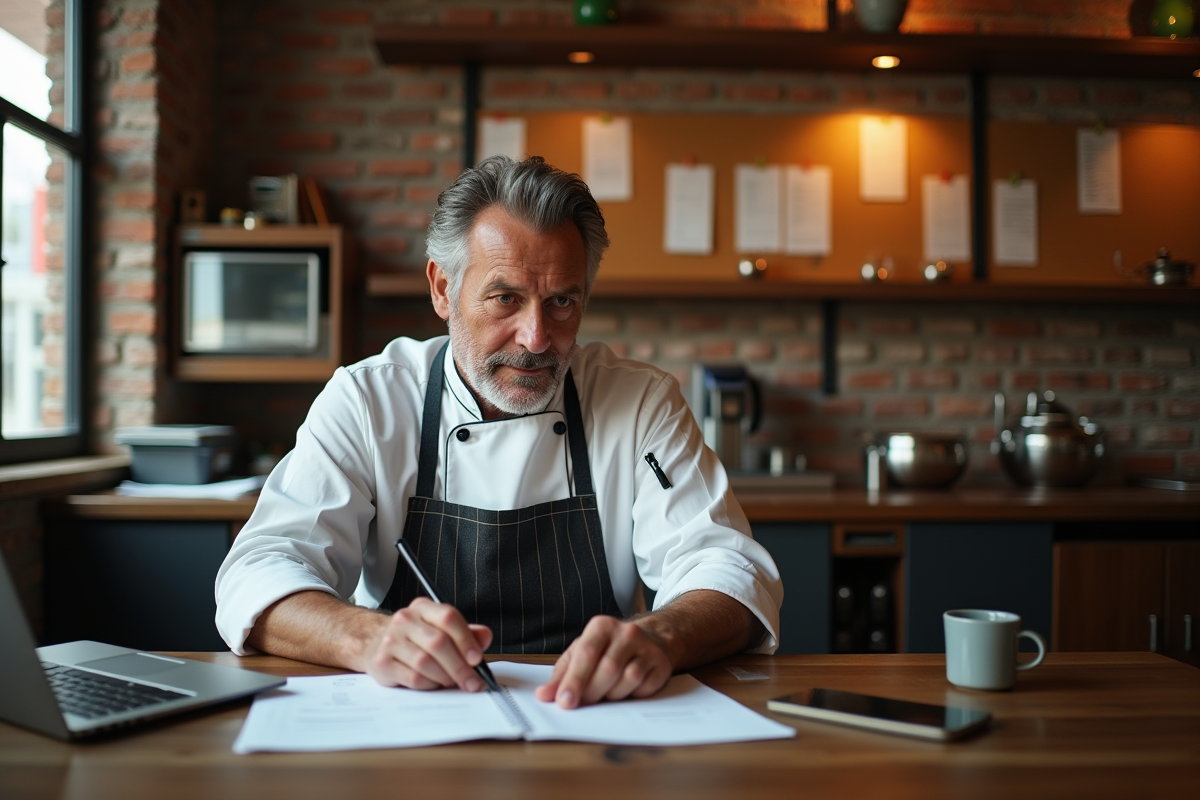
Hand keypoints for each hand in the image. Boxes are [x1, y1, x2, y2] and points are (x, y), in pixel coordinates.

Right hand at [361, 597, 492, 691]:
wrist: (373, 642)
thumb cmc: (414, 637)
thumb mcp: (439, 628)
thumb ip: (465, 633)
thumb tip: (485, 637)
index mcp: (423, 608)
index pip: (448, 617)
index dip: (466, 640)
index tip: (477, 659)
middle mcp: (405, 619)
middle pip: (438, 643)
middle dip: (460, 667)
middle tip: (472, 682)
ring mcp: (391, 640)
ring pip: (425, 663)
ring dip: (445, 677)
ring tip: (452, 682)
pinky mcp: (382, 662)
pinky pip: (413, 678)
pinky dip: (429, 684)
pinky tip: (433, 683)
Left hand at [534, 615, 673, 708]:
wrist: (649, 640)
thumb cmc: (608, 649)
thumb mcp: (582, 653)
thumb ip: (562, 675)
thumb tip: (544, 695)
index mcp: (602, 626)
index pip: (586, 654)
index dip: (574, 680)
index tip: (564, 702)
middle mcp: (627, 633)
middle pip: (608, 669)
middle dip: (592, 692)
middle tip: (583, 704)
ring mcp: (647, 648)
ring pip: (628, 679)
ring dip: (613, 695)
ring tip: (606, 693)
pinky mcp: (661, 664)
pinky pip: (645, 687)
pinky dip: (632, 695)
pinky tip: (626, 691)